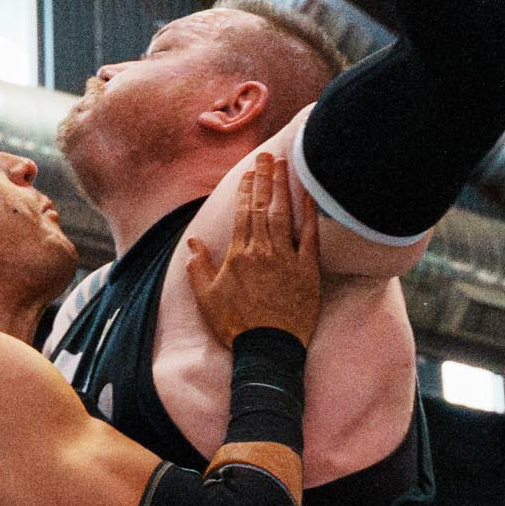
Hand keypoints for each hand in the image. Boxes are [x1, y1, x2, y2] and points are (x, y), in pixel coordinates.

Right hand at [182, 155, 321, 345]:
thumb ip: (199, 268)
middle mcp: (262, 251)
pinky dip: (311, 213)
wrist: (268, 349)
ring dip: (283, 187)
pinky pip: (311, 235)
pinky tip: (310, 194)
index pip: (243, 213)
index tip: (249, 172)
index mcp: (238, 255)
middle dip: (265, 178)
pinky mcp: (307, 270)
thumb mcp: (206, 299)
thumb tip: (193, 243)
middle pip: (263, 206)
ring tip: (284, 164)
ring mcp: (287, 259)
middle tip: (267, 156)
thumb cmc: (236, 327)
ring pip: (284, 214)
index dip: (246, 189)